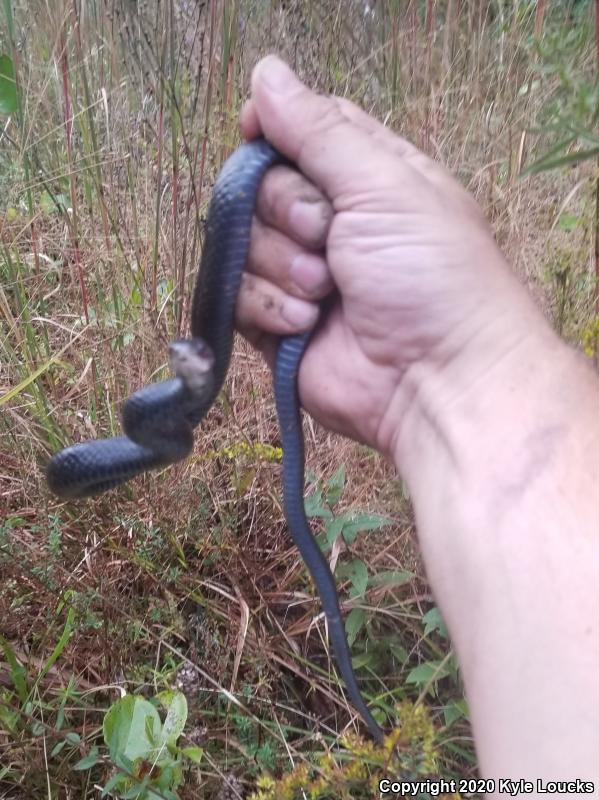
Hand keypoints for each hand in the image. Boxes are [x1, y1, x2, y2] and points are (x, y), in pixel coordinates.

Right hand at [236, 55, 546, 460]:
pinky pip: (239, 297)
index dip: (272, 130)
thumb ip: (320, 132)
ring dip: (281, 266)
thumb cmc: (431, 277)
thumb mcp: (385, 186)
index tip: (255, 134)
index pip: (301, 131)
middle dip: (287, 211)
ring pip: (244, 244)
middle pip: (261, 187)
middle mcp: (332, 222)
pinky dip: (269, 308)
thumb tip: (266, 74)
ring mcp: (303, 274)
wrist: (436, 381)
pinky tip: (306, 323)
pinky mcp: (280, 323)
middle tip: (327, 236)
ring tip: (327, 291)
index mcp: (368, 178)